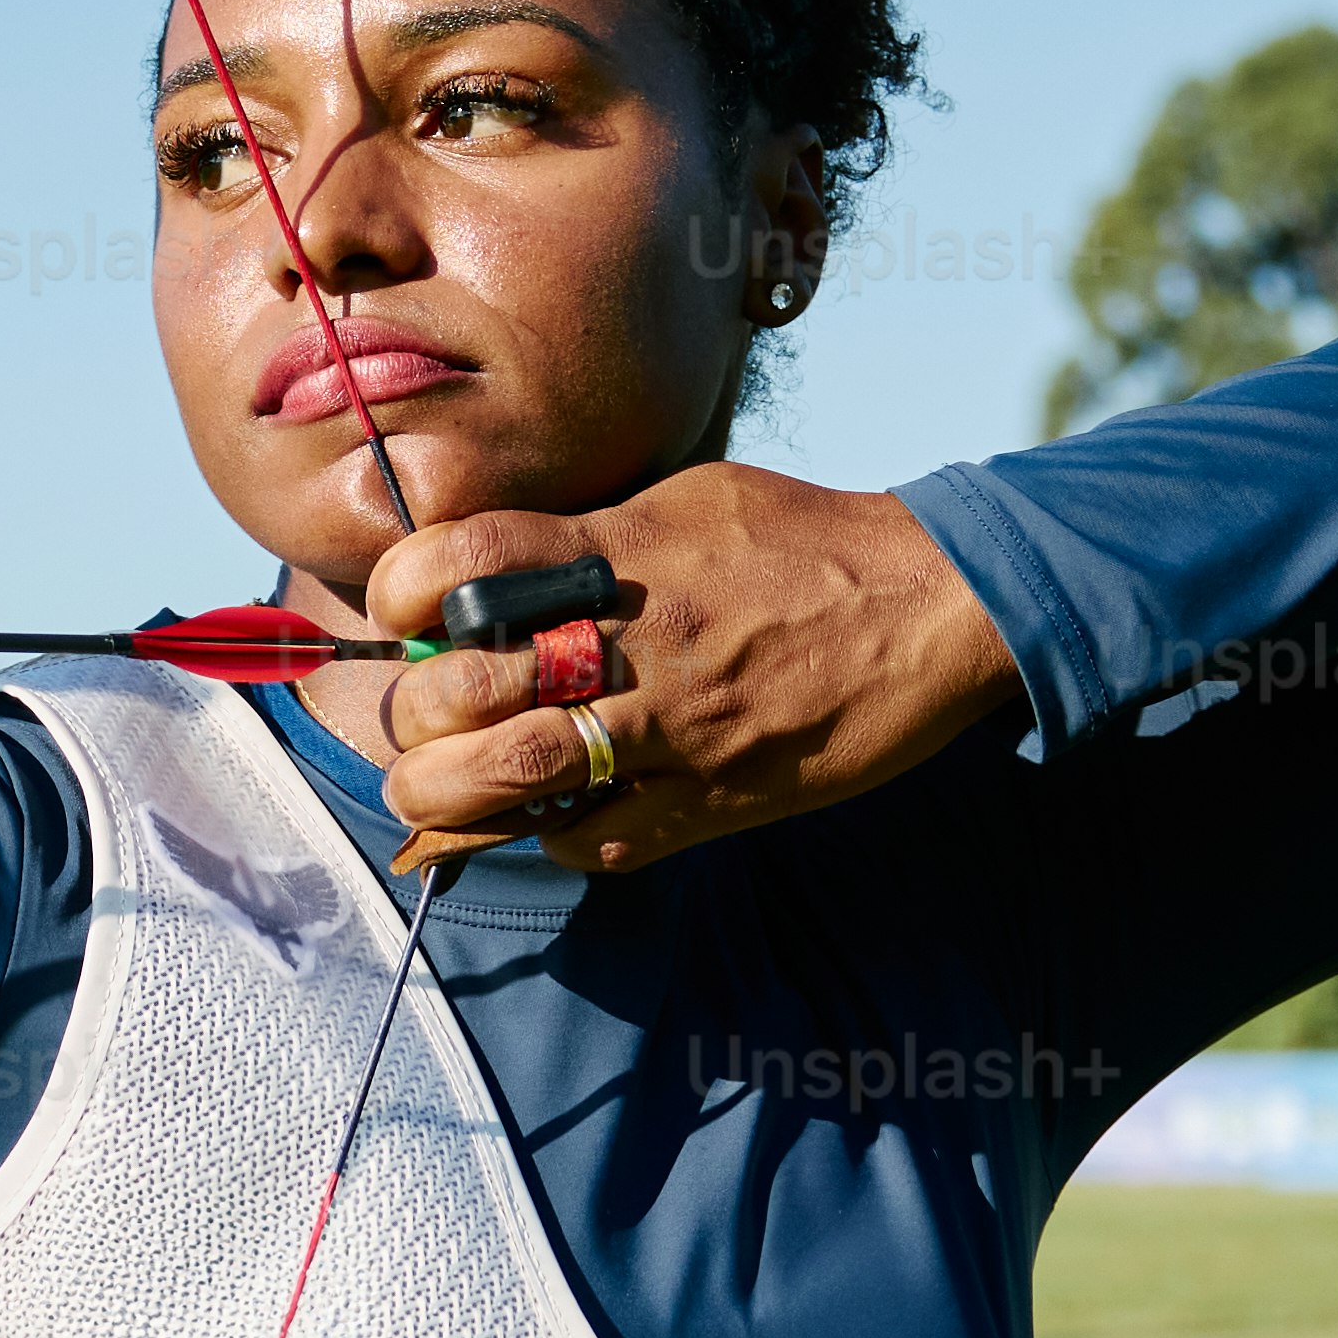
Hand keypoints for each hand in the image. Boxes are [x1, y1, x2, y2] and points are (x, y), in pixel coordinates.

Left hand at [351, 464, 1017, 878]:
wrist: (934, 606)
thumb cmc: (803, 541)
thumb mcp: (687, 499)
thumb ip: (587, 530)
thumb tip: (489, 561)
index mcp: (621, 549)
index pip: (463, 564)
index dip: (404, 591)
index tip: (405, 611)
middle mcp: (636, 639)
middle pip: (466, 689)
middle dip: (416, 714)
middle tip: (417, 720)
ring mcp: (675, 727)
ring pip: (516, 777)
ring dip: (452, 794)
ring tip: (439, 787)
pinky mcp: (715, 798)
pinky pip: (597, 839)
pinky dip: (552, 834)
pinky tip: (551, 813)